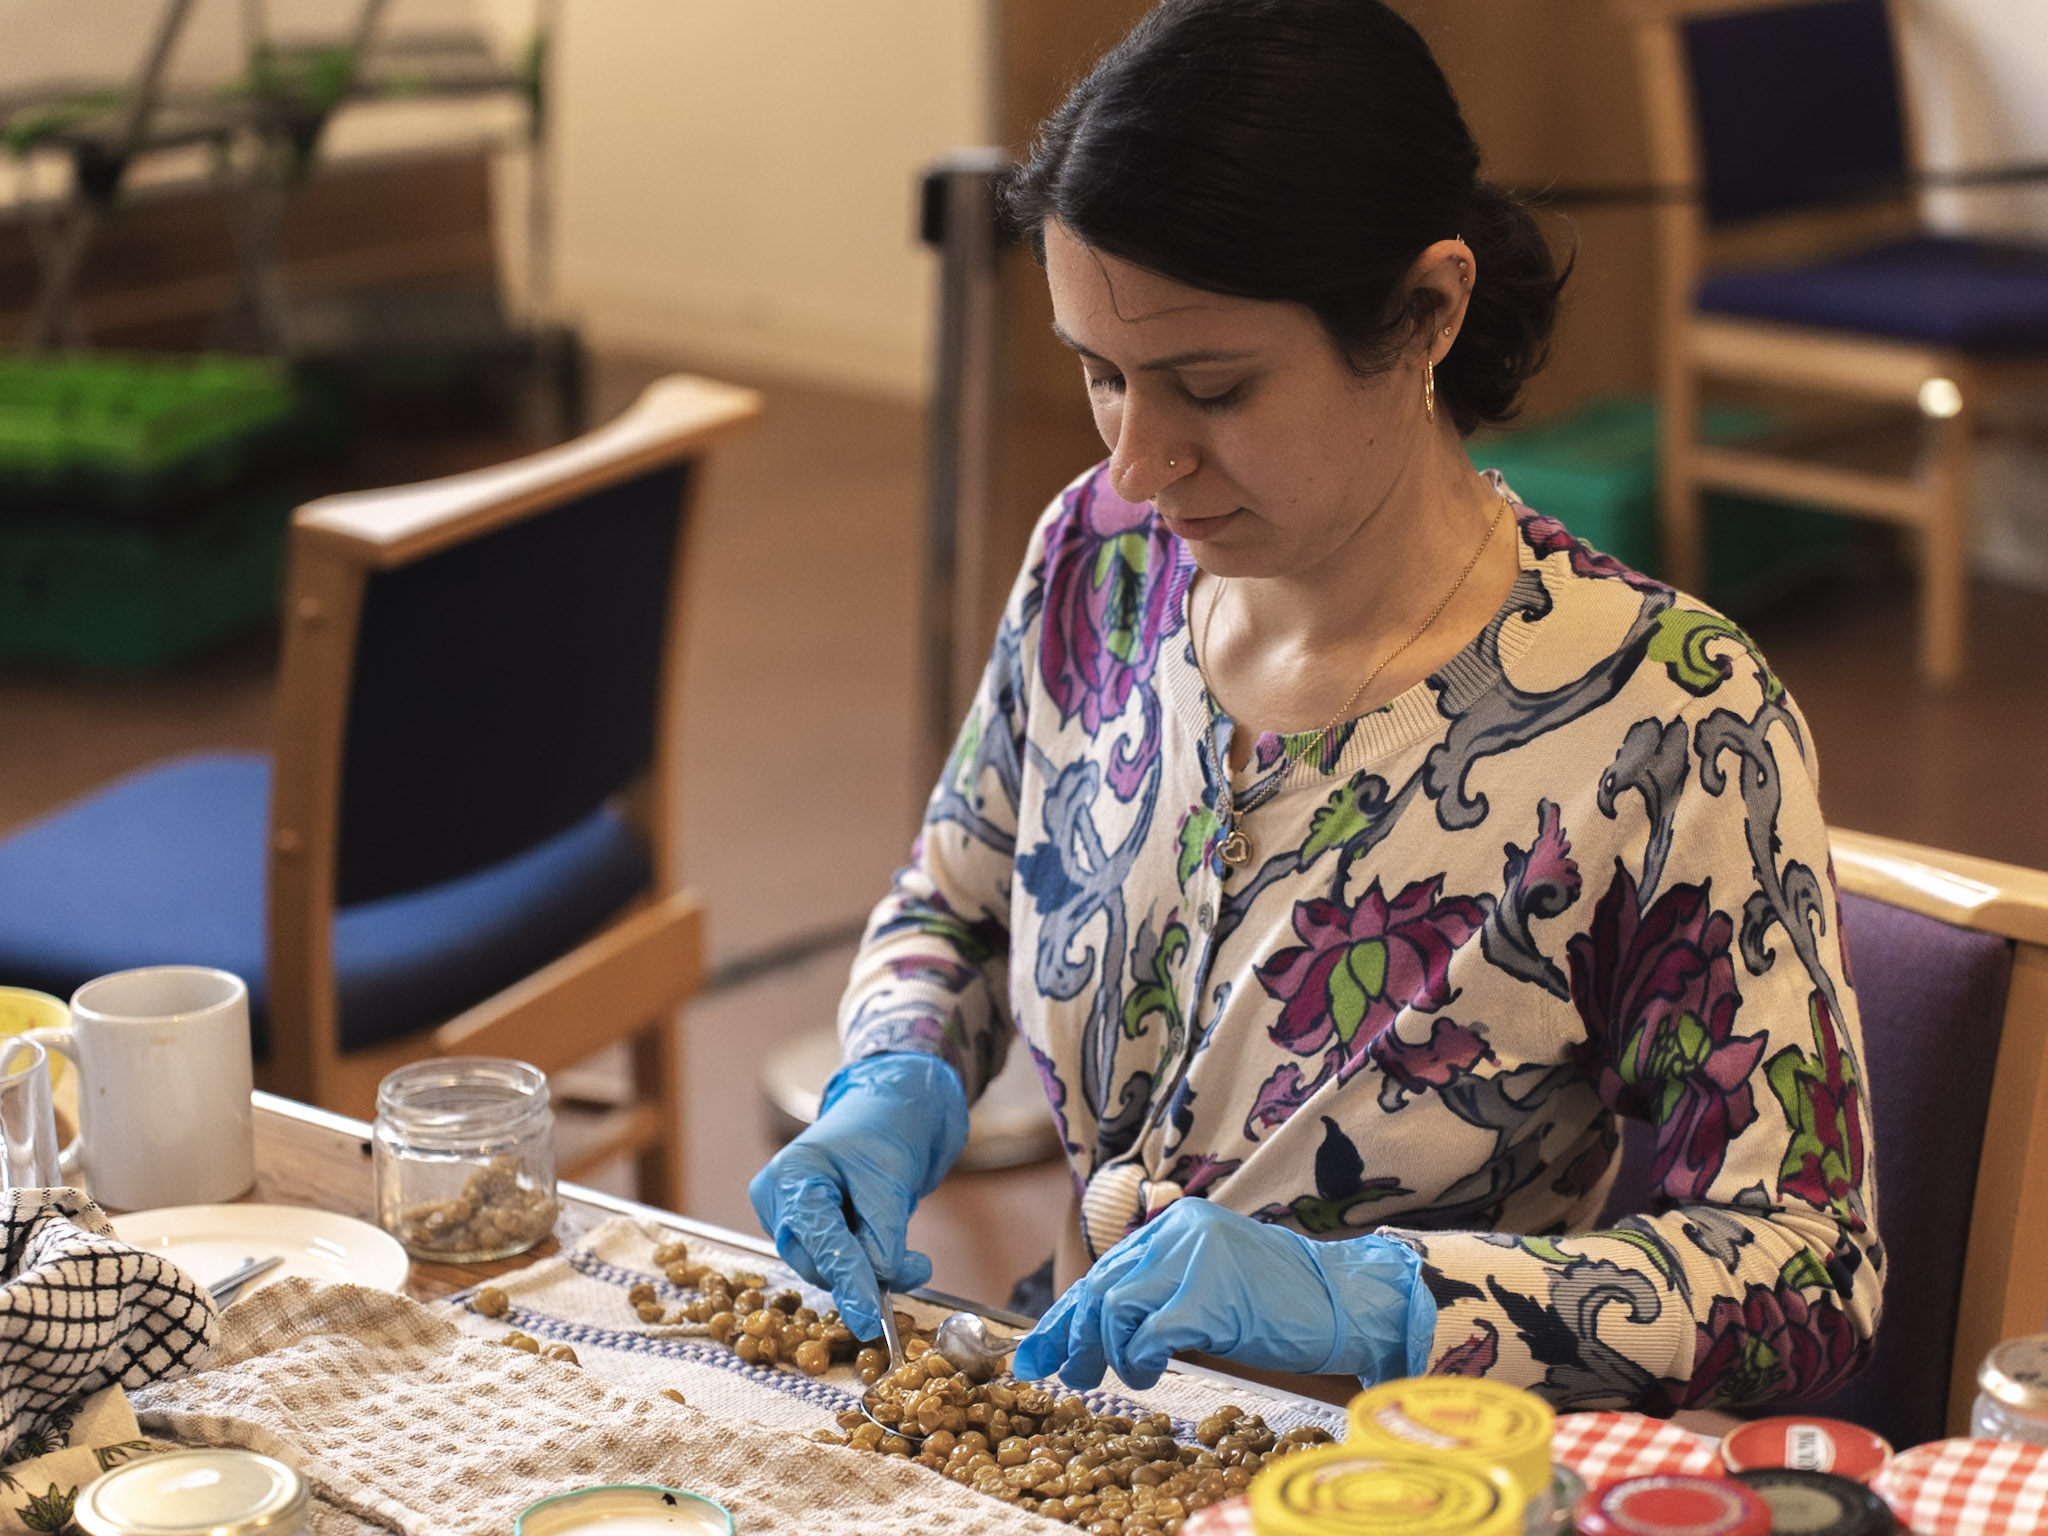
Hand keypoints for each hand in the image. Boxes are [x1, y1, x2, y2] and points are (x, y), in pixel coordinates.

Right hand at [747, 1051, 968, 1339]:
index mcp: (792, 1175)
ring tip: (915, 1257)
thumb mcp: (892, 1180)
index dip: (847, 1280)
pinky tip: (891, 1244)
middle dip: (866, 1273)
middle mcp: (779, 1197)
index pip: (819, 1239)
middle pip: (818, 1260)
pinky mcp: (809, 1226)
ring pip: (827, 1265)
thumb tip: (878, 1282)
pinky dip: (866, 1259)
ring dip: (871, 1269)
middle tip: (918, 1267)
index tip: (867, 1319)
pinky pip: (835, 1257)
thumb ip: (882, 1236)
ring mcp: (789, 1213)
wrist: (894, 1104)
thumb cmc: (889, 1127)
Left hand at [1012, 1197, 1433, 1389]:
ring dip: (1105, 1353)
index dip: (1067, 1310)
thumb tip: (1102, 1323)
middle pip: (1099, 1285)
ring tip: (1116, 1376)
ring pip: (1113, 1309)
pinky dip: (1139, 1361)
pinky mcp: (1211, 1298)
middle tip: (1055, 1370)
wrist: (1349, 1302)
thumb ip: (1164, 1284)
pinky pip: (1148, 1335)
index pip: (1106, 1267)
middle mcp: (1180, 1231)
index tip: (1040, 1345)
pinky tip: (1150, 1373)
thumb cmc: (1284, 1300)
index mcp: (1179, 1223)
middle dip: (1068, 1334)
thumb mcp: (1214, 1277)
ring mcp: (1195, 1261)